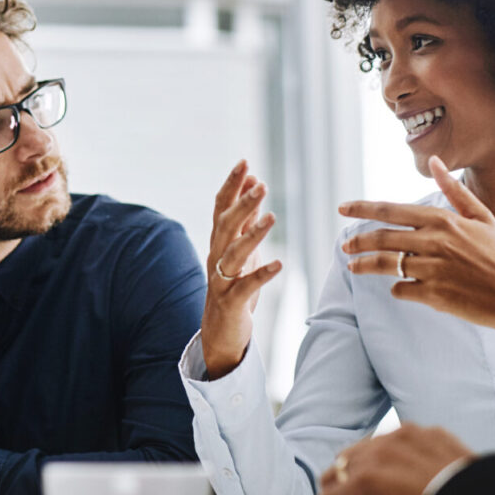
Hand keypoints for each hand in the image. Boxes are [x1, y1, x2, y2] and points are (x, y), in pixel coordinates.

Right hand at [199, 160, 282, 378]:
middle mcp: (216, 257)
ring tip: (272, 217)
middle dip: (242, 204)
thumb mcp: (241, 249)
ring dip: (252, 234)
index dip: (232, 185)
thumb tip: (254, 185)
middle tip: (260, 184)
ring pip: (233, 253)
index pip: (221, 207)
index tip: (245, 163)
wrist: (219, 331)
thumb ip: (246, 220)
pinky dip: (262, 274)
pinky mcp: (231, 302)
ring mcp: (221, 280)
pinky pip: (246, 286)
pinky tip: (279, 264)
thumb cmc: (233, 286)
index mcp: (218, 242)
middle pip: (225, 225)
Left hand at [339, 155, 494, 362]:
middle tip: (345, 246)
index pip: (391, 210)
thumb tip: (435, 160)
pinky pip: (402, 289)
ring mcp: (434, 269)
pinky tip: (398, 288)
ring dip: (365, 266)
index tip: (342, 208)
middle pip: (382, 238)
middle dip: (357, 241)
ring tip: (353, 267)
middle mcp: (435, 242)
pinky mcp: (435, 295)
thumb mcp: (482, 217)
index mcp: (444, 220)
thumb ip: (454, 190)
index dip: (362, 209)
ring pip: (386, 264)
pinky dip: (397, 289)